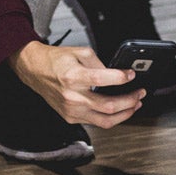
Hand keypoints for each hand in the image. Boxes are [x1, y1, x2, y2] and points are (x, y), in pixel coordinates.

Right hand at [10, 42, 144, 128]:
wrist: (35, 71)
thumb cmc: (57, 61)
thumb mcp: (80, 52)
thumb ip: (101, 63)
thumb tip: (117, 75)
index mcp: (74, 77)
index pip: (103, 80)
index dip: (122, 78)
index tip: (131, 74)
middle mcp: (72, 97)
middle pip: (109, 106)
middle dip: (130, 100)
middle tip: (140, 93)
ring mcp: (71, 110)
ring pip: (105, 121)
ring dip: (125, 113)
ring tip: (136, 104)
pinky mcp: (71, 117)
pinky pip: (96, 122)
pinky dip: (111, 117)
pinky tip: (119, 109)